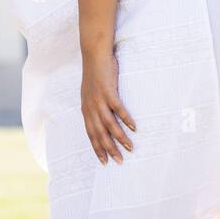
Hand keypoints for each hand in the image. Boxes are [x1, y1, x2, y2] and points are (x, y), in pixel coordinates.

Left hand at [80, 48, 135, 164]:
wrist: (94, 55)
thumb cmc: (95, 75)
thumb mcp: (90, 94)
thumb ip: (94, 108)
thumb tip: (102, 121)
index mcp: (86, 109)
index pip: (91, 134)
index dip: (97, 148)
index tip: (104, 162)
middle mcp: (91, 107)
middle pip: (100, 133)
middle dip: (109, 149)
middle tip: (119, 161)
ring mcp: (99, 99)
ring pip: (109, 124)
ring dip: (119, 137)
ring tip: (129, 147)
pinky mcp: (108, 91)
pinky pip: (118, 108)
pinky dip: (125, 119)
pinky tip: (133, 127)